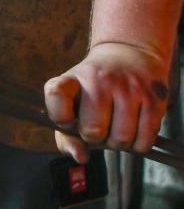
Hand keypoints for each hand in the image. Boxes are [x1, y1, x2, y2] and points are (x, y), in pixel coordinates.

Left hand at [44, 42, 169, 163]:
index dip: (60, 117)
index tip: (69, 119)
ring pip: (121, 140)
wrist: (130, 51)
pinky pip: (144, 142)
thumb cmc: (96, 87)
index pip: (54, 94)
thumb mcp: (73, 99)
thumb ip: (67, 134)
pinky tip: (134, 127)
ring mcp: (128, 87)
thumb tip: (81, 157)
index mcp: (73, 77)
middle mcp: (100, 79)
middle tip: (100, 125)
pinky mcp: (154, 98)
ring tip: (117, 125)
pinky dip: (138, 144)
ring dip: (118, 143)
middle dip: (96, 138)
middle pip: (93, 132)